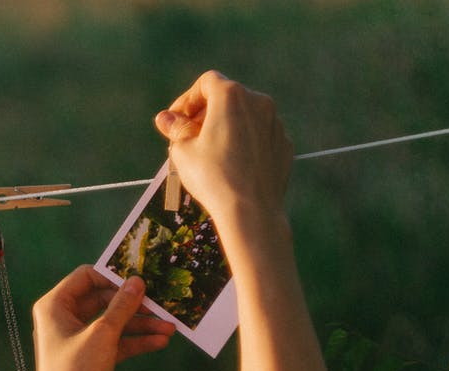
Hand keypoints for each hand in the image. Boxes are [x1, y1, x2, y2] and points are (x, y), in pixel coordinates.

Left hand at [29, 266, 173, 370]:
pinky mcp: (90, 355)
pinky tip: (160, 341)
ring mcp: (77, 337)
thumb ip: (122, 306)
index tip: (139, 281)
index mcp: (54, 305)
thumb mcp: (102, 334)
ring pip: (113, 322)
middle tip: (161, 306)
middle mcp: (63, 317)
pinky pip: (115, 341)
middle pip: (103, 299)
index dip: (112, 277)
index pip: (86, 277)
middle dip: (133, 304)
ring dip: (140, 324)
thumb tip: (137, 282)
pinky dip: (134, 340)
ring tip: (169, 328)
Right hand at [153, 71, 292, 245]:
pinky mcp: (283, 143)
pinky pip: (259, 134)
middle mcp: (258, 102)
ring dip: (226, 126)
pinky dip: (244, 141)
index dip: (187, 99)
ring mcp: (275, 123)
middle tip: (189, 136)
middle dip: (206, 112)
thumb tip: (165, 118)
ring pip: (245, 115)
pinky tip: (232, 163)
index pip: (206, 83)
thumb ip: (175, 129)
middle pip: (227, 96)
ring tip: (209, 151)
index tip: (176, 120)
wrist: (251, 209)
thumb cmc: (213, 177)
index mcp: (231, 96)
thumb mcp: (182, 151)